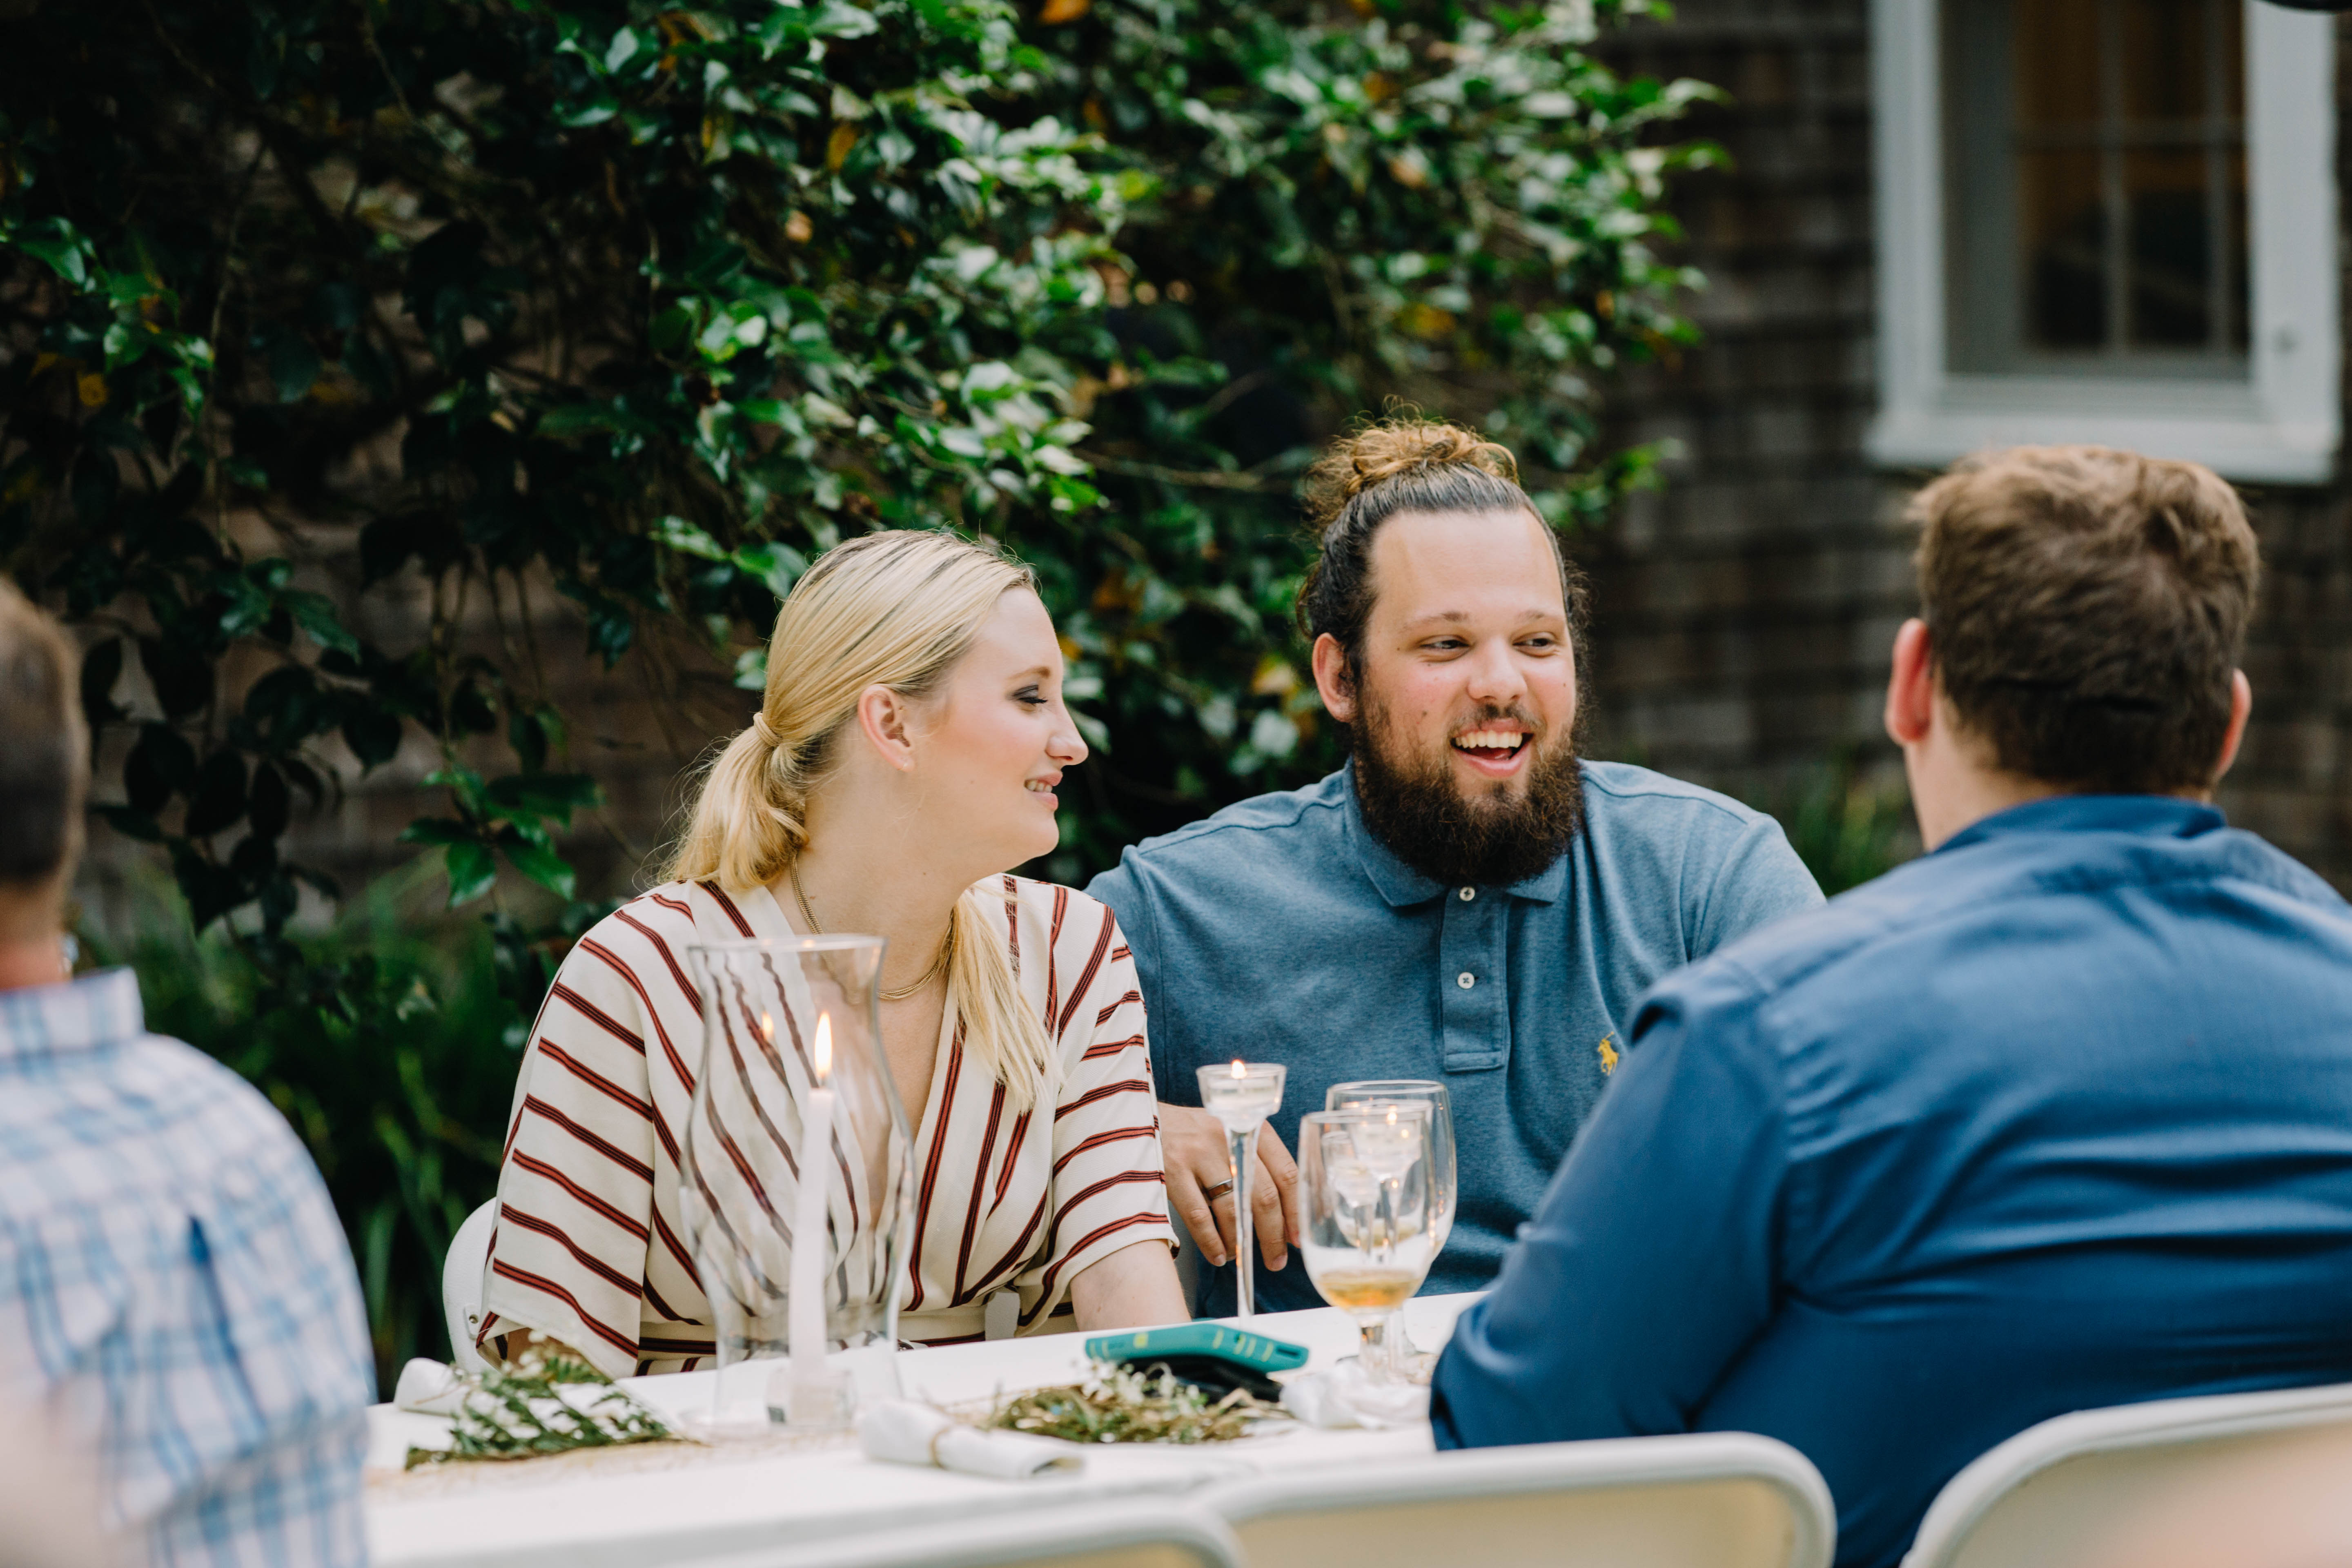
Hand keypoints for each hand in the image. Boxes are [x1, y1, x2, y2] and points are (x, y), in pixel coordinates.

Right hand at [1159, 1101, 1300, 1270]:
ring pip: (1233, 1209)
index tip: (1297, 1237)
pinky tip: (1218, 1254)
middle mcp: (1228, 1137)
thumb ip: (1253, 1162)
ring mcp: (1198, 1153)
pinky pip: (1200, 1216)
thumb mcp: (1227, 1134)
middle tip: (1276, 1260)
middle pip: (1264, 1195)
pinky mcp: (1172, 1169)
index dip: (1295, 1210)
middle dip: (1273, 1234)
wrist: (1136, 1117)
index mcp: (1249, 1127)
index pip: (1286, 1172)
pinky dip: (1212, 1241)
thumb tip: (1281, 1214)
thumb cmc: (1190, 1133)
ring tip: (1241, 1258)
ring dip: (1240, 1241)